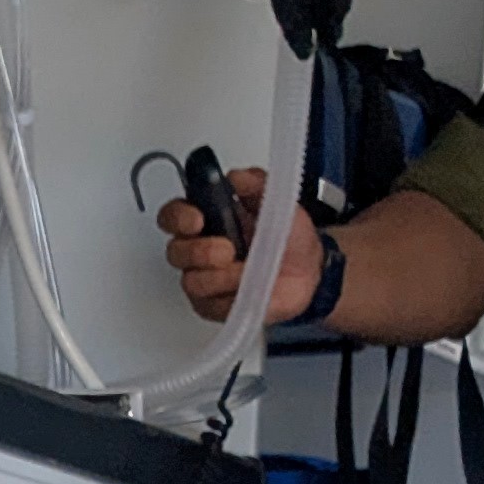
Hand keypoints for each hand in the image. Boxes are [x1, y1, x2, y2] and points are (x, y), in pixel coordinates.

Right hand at [156, 184, 323, 328]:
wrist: (310, 271)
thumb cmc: (290, 238)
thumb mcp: (280, 201)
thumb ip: (257, 184)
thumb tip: (235, 177)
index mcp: (208, 219)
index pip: (173, 215)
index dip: (178, 217)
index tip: (197, 219)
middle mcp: (199, 249)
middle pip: (175, 251)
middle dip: (200, 251)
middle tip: (228, 250)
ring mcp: (204, 279)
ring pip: (192, 281)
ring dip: (222, 277)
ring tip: (249, 272)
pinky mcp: (213, 306)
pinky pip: (210, 306)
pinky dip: (231, 298)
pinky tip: (248, 289)